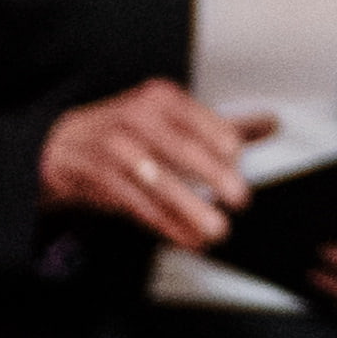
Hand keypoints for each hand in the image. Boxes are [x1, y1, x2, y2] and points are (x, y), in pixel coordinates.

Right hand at [40, 78, 253, 253]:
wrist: (65, 145)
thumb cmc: (130, 131)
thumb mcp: (172, 118)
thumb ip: (222, 124)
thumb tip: (271, 123)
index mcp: (160, 99)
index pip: (198, 119)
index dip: (222, 142)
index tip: (239, 160)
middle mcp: (136, 120)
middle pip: (181, 150)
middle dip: (213, 177)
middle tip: (240, 197)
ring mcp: (116, 151)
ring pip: (160, 184)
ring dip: (191, 210)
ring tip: (218, 229)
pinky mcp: (104, 182)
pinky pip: (140, 207)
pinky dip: (167, 226)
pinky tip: (189, 238)